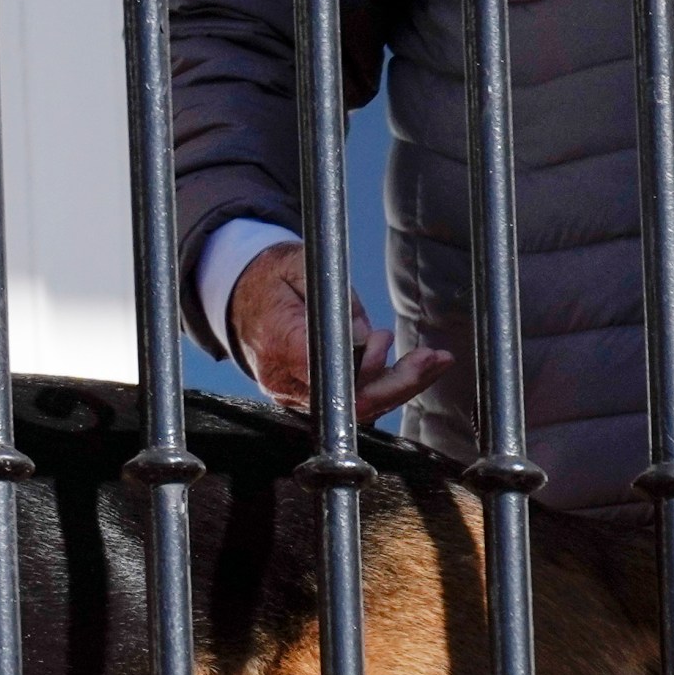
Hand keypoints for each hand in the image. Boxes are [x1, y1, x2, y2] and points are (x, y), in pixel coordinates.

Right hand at [225, 241, 450, 420]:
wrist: (240, 296)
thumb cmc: (270, 278)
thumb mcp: (298, 265)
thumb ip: (335, 300)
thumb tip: (367, 337)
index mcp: (279, 344)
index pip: (328, 374)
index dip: (365, 369)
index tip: (386, 342)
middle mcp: (285, 381)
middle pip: (349, 402)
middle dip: (398, 384)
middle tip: (432, 360)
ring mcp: (296, 395)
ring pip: (357, 408)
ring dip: (401, 387)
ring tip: (433, 360)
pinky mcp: (309, 398)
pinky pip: (352, 403)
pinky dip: (386, 389)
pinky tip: (413, 370)